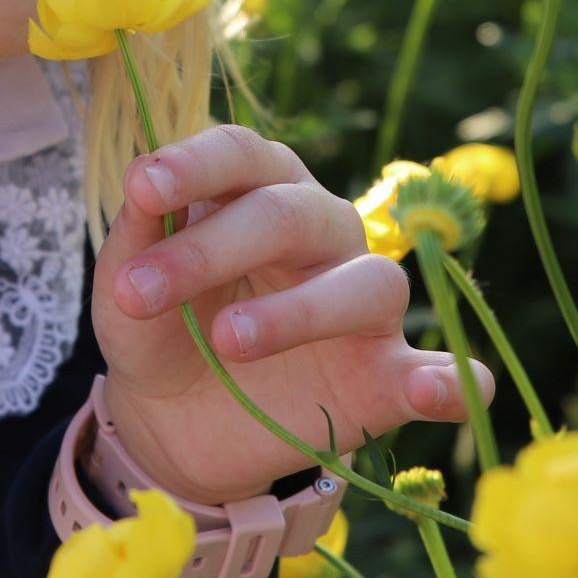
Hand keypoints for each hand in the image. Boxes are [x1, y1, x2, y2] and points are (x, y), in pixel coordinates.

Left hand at [91, 123, 494, 505]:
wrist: (172, 423)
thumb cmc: (158, 330)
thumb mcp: (126, 287)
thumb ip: (136, 237)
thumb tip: (140, 180)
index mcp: (259, 190)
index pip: (242, 154)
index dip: (197, 164)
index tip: (144, 187)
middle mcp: (323, 232)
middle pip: (292, 214)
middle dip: (214, 248)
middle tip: (142, 293)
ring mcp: (363, 306)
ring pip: (368, 283)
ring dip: (301, 311)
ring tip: (228, 341)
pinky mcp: (385, 378)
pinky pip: (442, 372)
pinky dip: (450, 380)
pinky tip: (434, 390)